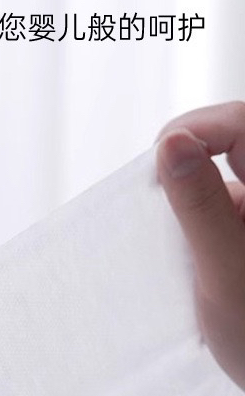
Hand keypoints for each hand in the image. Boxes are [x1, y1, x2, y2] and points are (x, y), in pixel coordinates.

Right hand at [156, 100, 244, 390]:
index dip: (195, 132)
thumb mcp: (227, 272)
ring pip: (226, 181)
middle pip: (232, 144)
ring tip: (193, 256)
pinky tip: (200, 270)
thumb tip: (172, 141)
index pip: (240, 123)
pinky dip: (205, 232)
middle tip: (167, 216)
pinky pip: (226, 212)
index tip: (158, 173)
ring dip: (197, 207)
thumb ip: (201, 204)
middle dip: (191, 171)